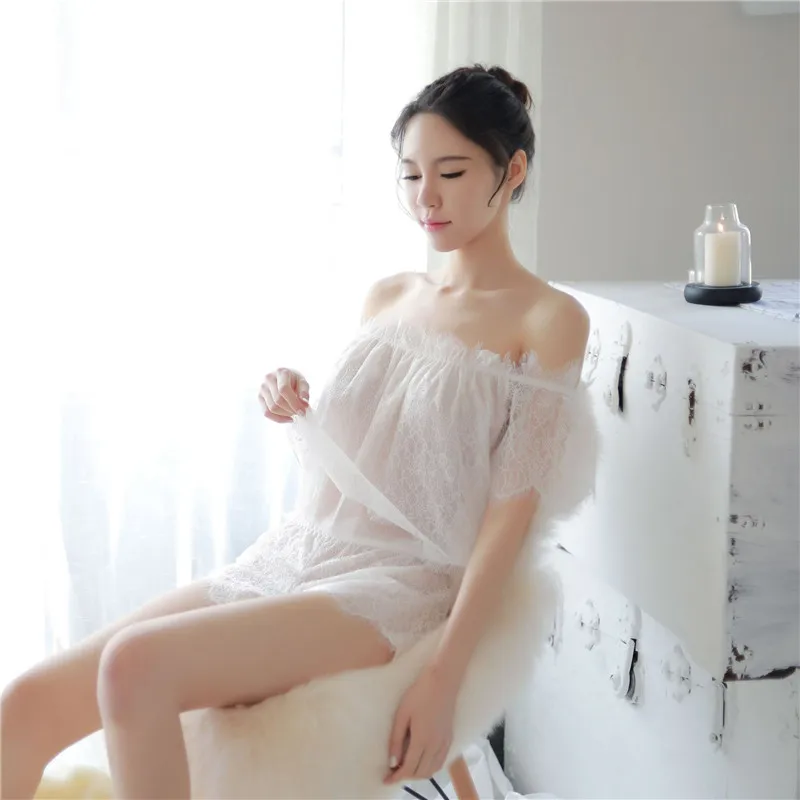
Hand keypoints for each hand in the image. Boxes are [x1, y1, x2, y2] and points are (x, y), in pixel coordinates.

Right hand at [258, 368, 308, 422]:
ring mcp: (262, 388)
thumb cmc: (294, 379)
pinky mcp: (260, 397)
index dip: (293, 402)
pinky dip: (278, 419)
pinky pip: (266, 412)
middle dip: (291, 410)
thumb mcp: (302, 381)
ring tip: (294, 413)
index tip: (302, 411)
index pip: (283, 389)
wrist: (283, 377)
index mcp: (281, 372)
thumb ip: (304, 391)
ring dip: (285, 414)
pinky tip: (287, 418)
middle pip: (278, 400)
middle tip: (300, 413)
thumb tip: (304, 402)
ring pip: (272, 408)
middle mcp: (269, 378)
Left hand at [383, 665, 457, 784]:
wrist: (442, 681)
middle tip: (393, 772)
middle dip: (406, 777)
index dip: (396, 777)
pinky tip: (423, 761)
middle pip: (421, 773)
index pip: (408, 768)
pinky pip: (440, 762)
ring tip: (406, 768)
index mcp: (421, 740)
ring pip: (432, 770)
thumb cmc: (419, 693)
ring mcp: (444, 743)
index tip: (386, 780)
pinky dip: (430, 768)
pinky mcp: (450, 738)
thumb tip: (392, 761)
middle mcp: (435, 746)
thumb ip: (396, 740)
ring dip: (419, 774)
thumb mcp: (402, 715)